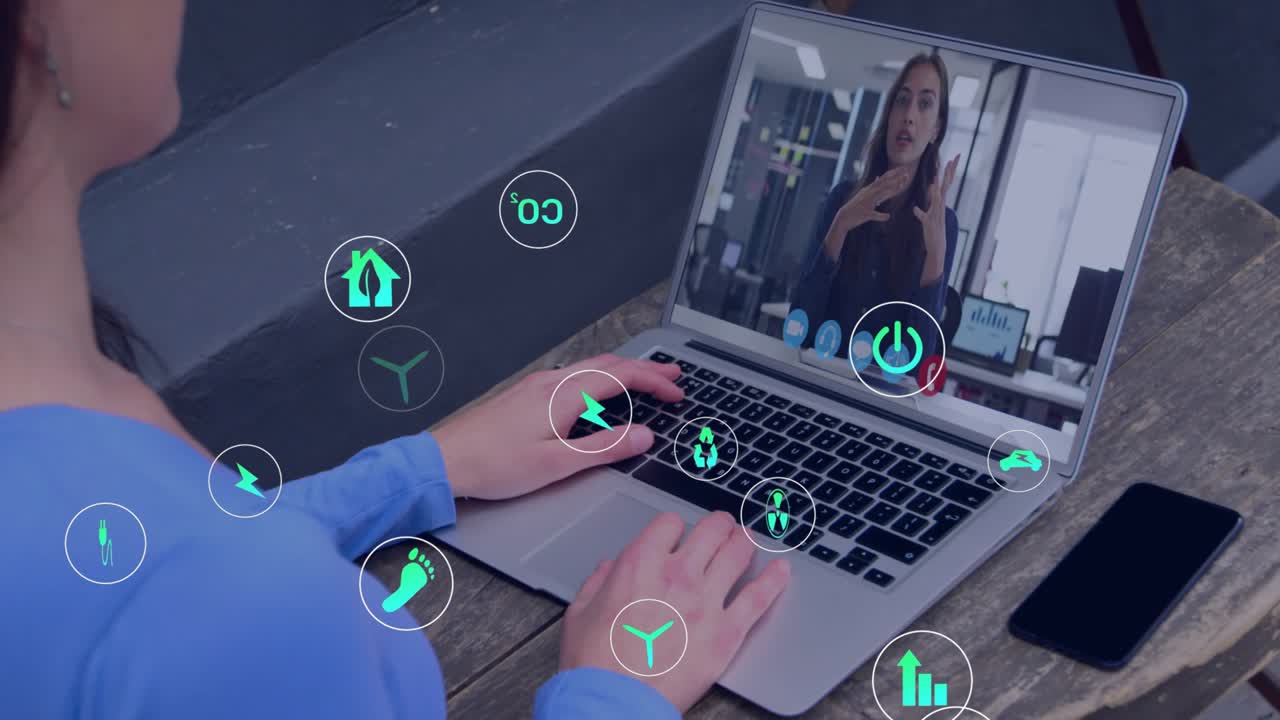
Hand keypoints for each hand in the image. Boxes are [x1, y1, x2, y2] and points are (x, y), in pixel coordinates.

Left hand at [434, 354, 682, 499]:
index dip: (654, 381)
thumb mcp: (556, 465)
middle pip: (608, 364)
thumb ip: (603, 449)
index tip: (678, 392)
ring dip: (622, 371)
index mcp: (564, 395)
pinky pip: (573, 376)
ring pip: (590, 367)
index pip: (621, 376)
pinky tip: (598, 393)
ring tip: (644, 380)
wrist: (445, 460)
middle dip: (645, 368)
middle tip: (673, 376)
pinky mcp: (525, 395)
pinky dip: (599, 378)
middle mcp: (551, 383)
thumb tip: (643, 436)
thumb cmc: (494, 465)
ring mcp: (537, 386)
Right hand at [559, 511, 790, 712]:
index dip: (675, 527)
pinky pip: (758, 598)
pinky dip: (774, 580)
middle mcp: (678, 575)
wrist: (614, 702)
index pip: (670, 523)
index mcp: (640, 564)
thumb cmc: (594, 664)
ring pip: (738, 554)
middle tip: (724, 527)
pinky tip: (782, 570)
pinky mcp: (726, 633)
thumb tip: (608, 569)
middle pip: (712, 530)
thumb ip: (598, 582)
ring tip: (751, 539)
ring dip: (747, 541)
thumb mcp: (580, 612)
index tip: (677, 534)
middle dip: (720, 524)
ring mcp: (706, 602)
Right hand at [823, 165, 911, 258]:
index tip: (904, 168)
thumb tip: (878, 177)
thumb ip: (872, 186)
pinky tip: (888, 216)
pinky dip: (881, 216)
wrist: (843, 217)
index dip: (894, 173)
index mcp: (870, 189)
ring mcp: (867, 203)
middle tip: (907, 171)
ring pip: (881, 195)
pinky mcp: (865, 214)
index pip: (884, 179)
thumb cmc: (855, 206)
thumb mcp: (864, 193)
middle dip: (896, 177)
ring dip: (892, 190)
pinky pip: (874, 215)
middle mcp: (869, 193)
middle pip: (884, 183)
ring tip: (902, 185)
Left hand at [912, 154, 958, 255]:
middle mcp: (940, 207)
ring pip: (937, 200)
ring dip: (936, 190)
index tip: (952, 159)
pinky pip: (924, 217)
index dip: (949, 172)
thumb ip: (930, 201)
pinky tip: (915, 209)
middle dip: (949, 173)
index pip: (946, 184)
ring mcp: (936, 215)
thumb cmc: (933, 229)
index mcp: (940, 203)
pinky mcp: (929, 224)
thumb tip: (929, 190)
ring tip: (936, 178)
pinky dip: (920, 213)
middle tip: (953, 159)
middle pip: (946, 187)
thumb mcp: (930, 213)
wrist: (937, 246)